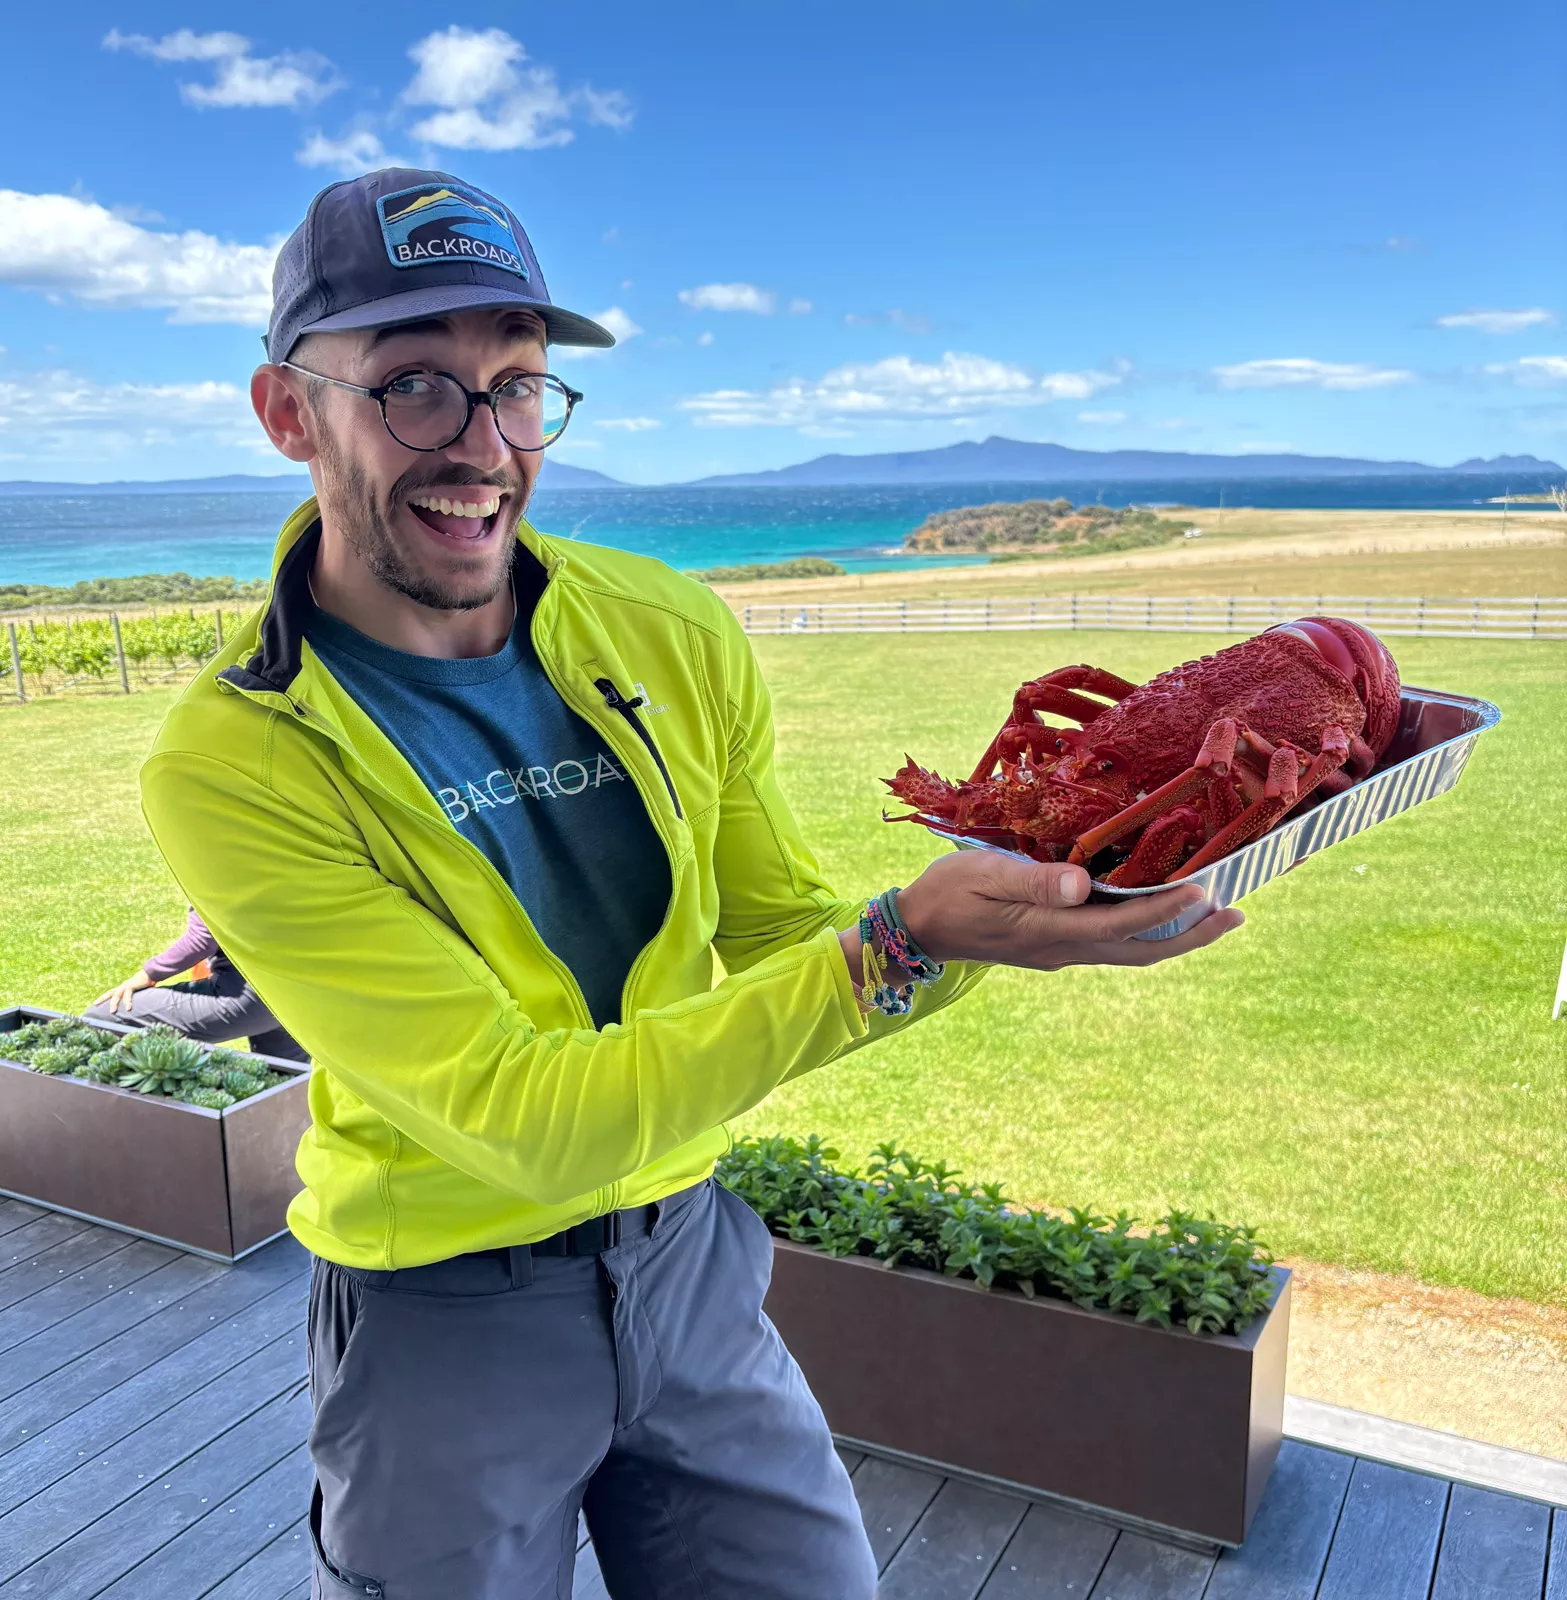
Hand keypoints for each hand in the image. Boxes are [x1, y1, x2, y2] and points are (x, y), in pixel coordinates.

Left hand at [91, 969, 153, 1013]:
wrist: (151, 973)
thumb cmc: (146, 982)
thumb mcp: (138, 991)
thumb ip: (136, 996)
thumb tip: (137, 1005)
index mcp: (123, 987)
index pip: (111, 992)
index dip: (103, 997)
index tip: (96, 1003)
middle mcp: (123, 986)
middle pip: (110, 993)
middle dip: (102, 998)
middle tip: (95, 1004)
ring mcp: (126, 985)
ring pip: (117, 995)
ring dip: (114, 1003)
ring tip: (112, 1011)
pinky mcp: (131, 986)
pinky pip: (128, 995)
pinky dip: (127, 1002)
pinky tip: (128, 1008)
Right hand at [893, 852, 1242, 970]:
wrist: (917, 929)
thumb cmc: (948, 892)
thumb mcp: (985, 875)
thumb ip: (1034, 882)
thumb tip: (1081, 885)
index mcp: (1048, 931)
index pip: (1120, 924)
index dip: (1165, 910)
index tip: (1205, 891)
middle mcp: (1063, 948)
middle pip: (1141, 949)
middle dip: (1192, 935)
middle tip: (1237, 914)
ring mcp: (1060, 951)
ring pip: (1131, 949)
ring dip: (1176, 935)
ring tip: (1216, 915)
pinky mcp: (1055, 945)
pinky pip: (1113, 943)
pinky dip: (1147, 929)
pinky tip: (1159, 911)